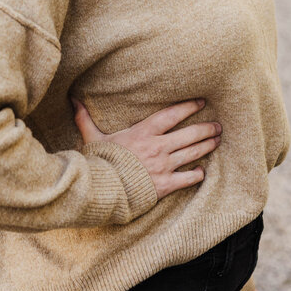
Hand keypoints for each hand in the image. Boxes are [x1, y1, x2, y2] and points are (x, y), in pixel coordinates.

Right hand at [70, 97, 221, 198]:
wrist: (104, 191)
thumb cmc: (99, 163)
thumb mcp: (93, 138)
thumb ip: (85, 118)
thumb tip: (73, 99)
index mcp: (143, 132)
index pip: (172, 114)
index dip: (188, 106)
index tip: (201, 101)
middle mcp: (158, 147)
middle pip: (190, 134)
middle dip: (206, 128)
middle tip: (218, 125)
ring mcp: (164, 166)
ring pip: (193, 153)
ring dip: (208, 146)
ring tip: (217, 140)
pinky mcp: (166, 185)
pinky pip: (189, 178)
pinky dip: (197, 174)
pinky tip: (202, 172)